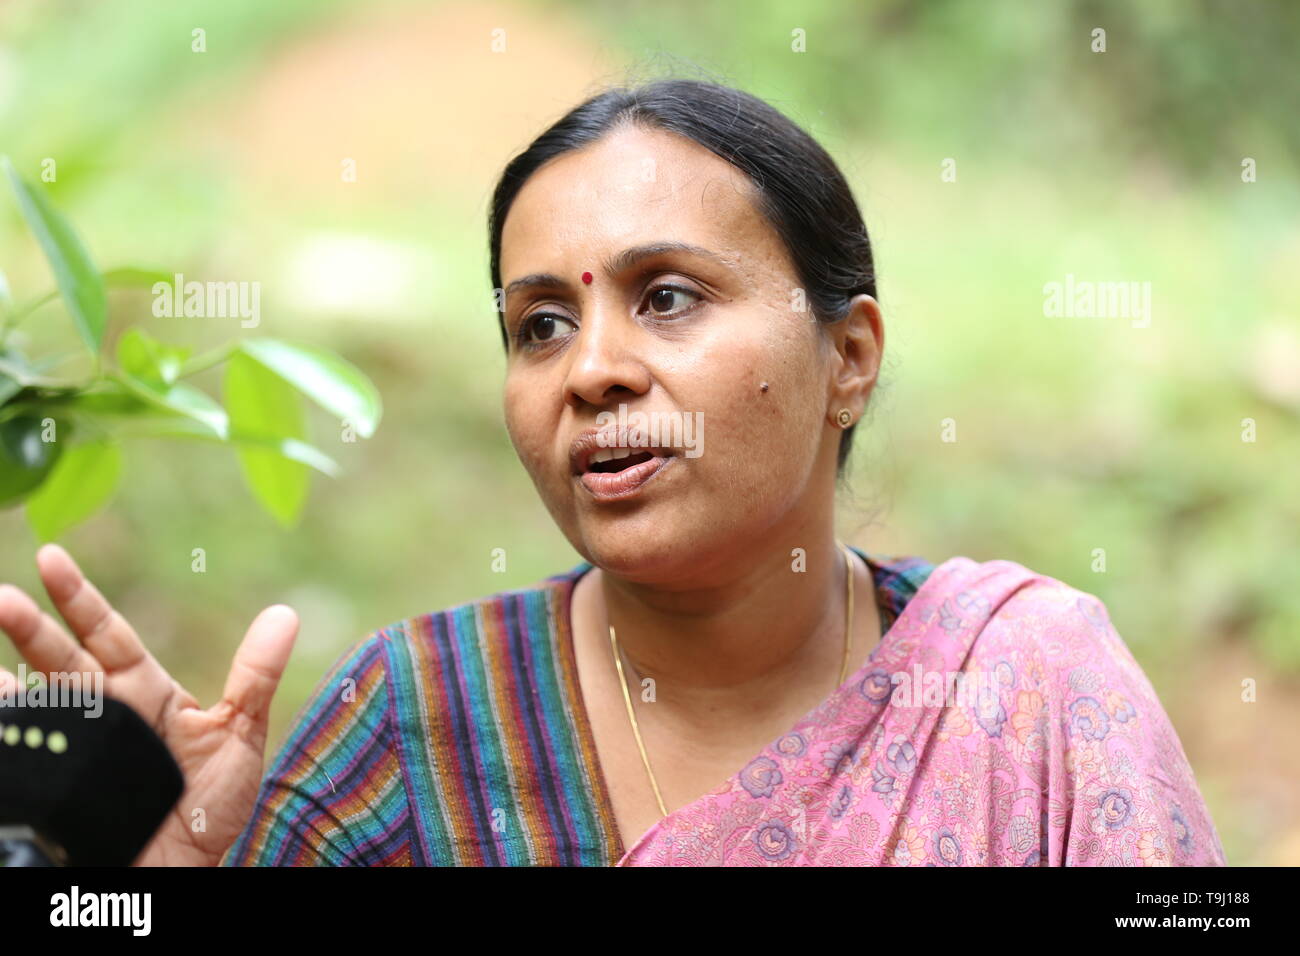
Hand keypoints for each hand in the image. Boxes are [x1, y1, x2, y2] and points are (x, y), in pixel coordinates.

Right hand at [0, 543, 297, 865]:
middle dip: (30, 628)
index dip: (80, 599)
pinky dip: (4, 725)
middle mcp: (104, 713)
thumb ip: (255, 678)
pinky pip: (21, 751)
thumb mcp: (240, 737)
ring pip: (34, 701)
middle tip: (2, 597)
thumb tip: (285, 613)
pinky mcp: (58, 785)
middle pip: (62, 660)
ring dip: (7, 678)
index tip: (50, 558)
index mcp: (145, 692)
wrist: (187, 870)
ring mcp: (78, 748)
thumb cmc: (211, 807)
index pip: (108, 634)